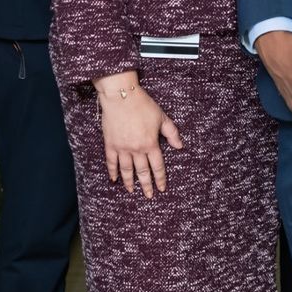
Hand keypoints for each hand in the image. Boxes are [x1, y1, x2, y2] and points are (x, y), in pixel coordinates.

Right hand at [95, 71, 183, 197]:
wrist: (121, 96)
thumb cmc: (143, 105)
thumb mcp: (162, 117)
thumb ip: (171, 133)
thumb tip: (180, 146)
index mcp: (151, 143)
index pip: (157, 166)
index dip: (160, 178)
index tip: (162, 188)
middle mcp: (137, 149)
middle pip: (142, 171)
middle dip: (146, 185)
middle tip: (149, 195)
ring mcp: (122, 148)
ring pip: (126, 170)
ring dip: (130, 182)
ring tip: (132, 191)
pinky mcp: (110, 144)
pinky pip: (111, 162)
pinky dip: (112, 172)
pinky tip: (114, 180)